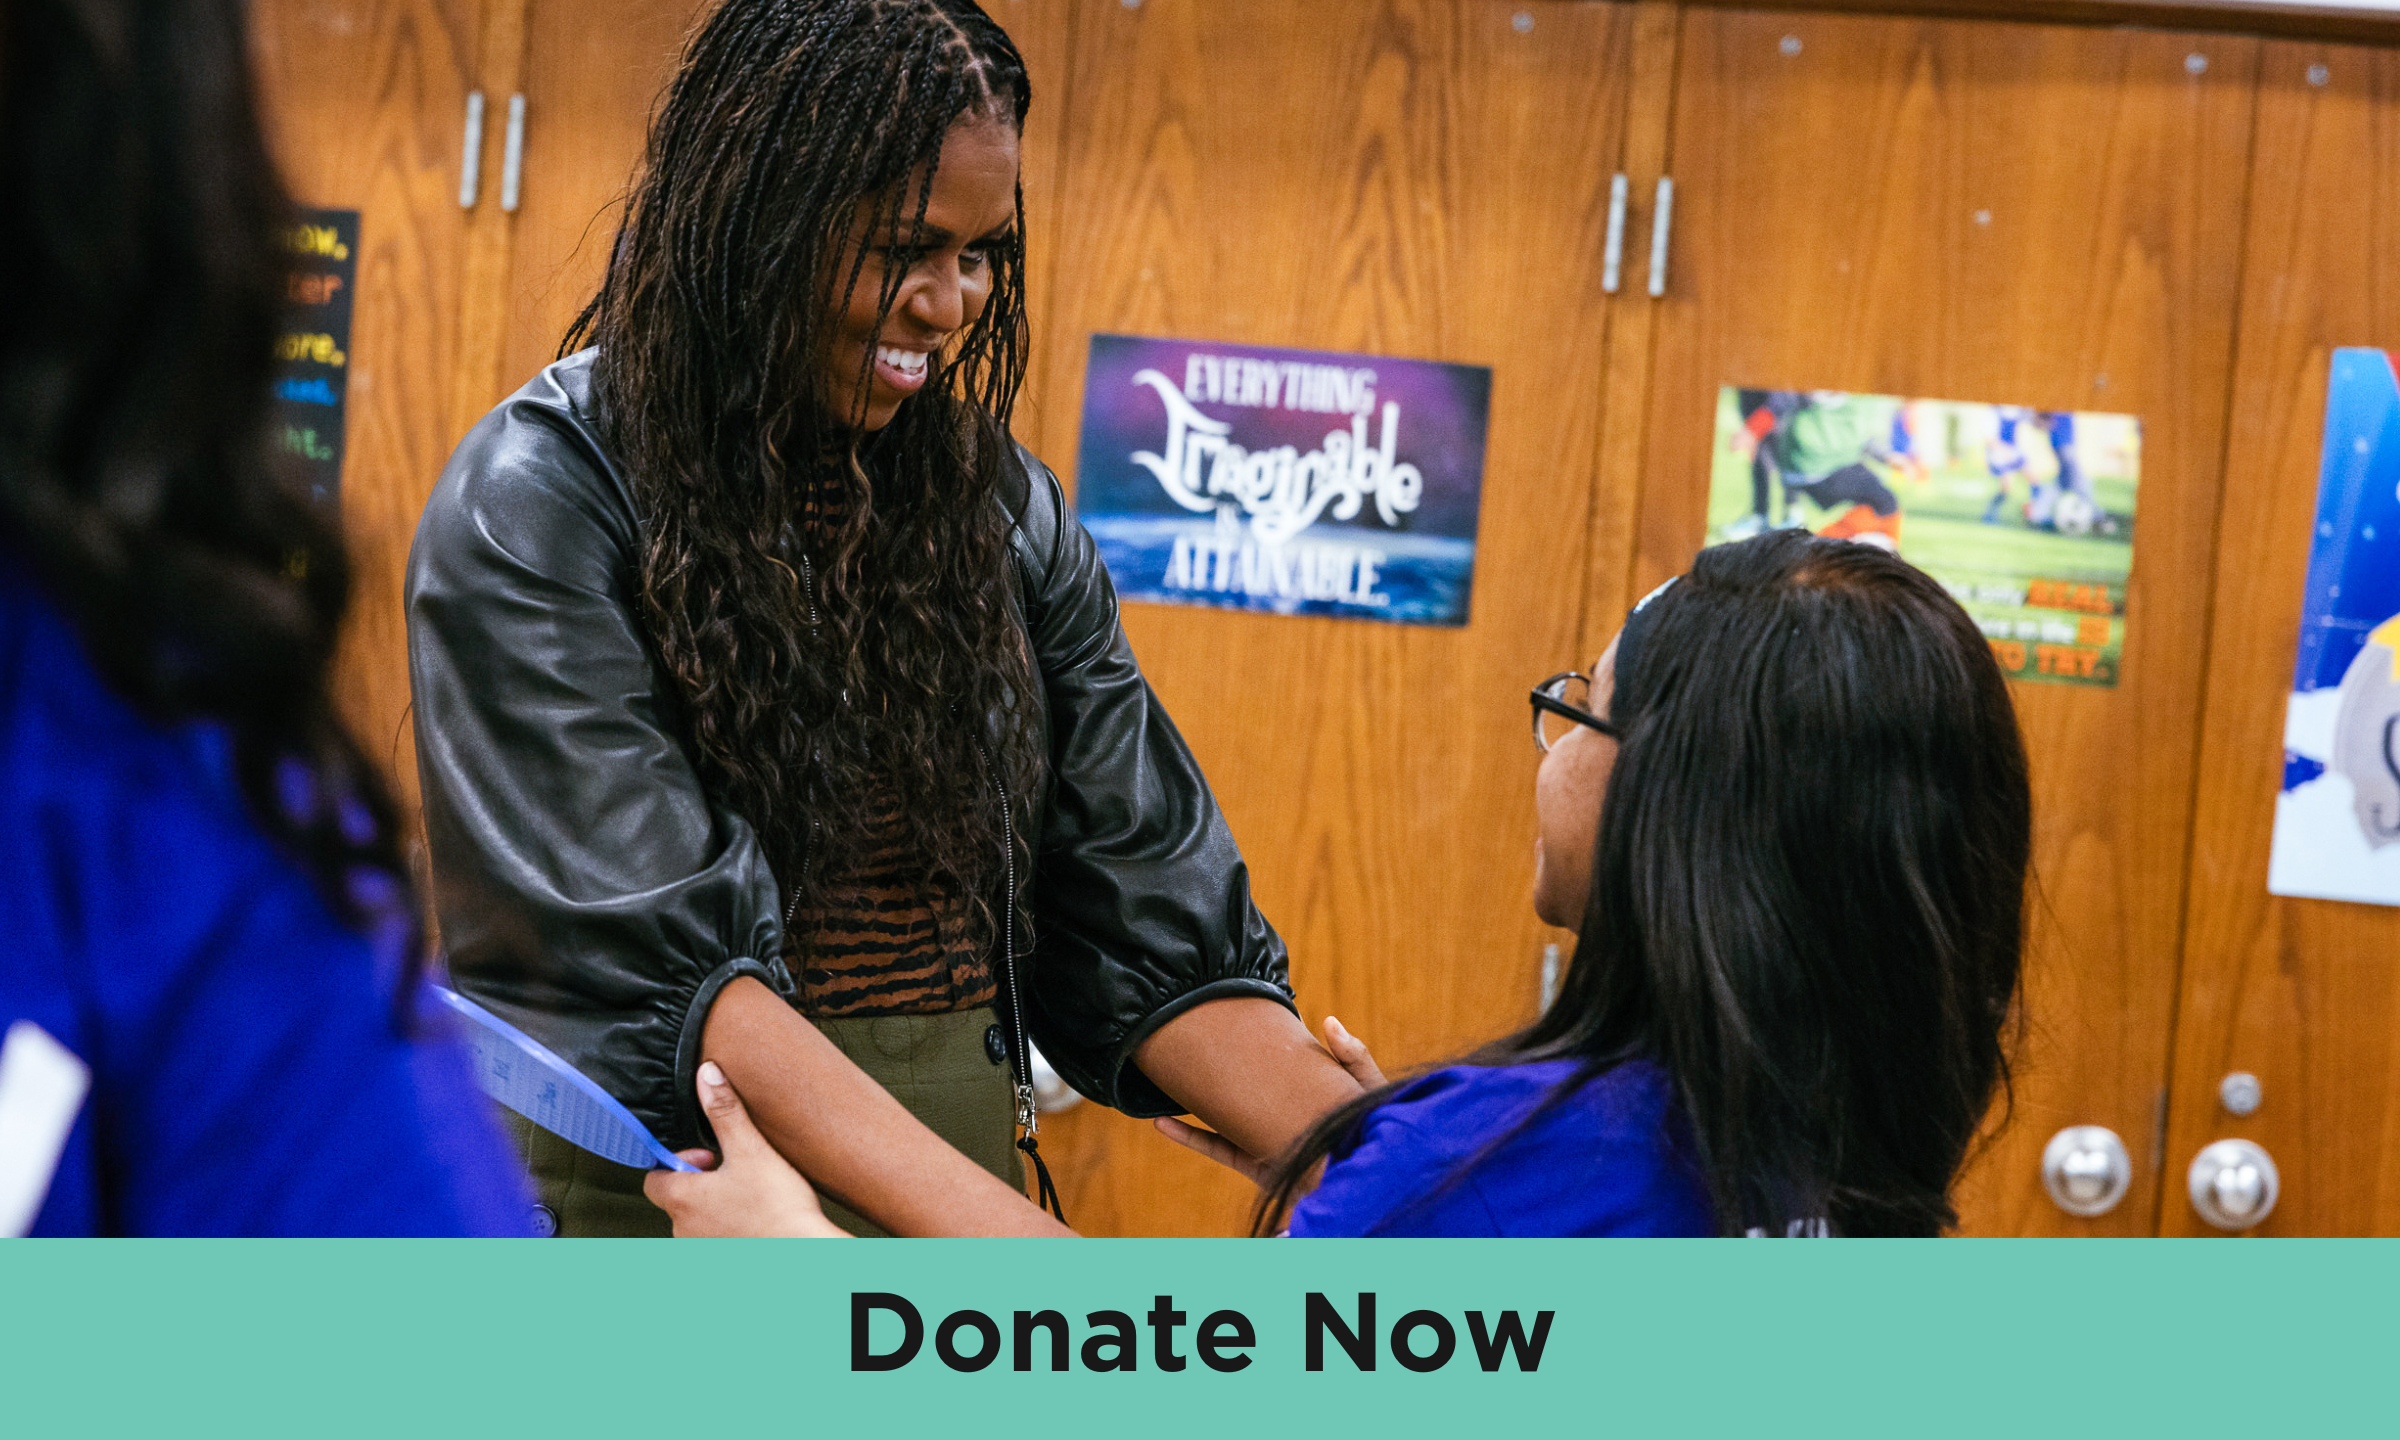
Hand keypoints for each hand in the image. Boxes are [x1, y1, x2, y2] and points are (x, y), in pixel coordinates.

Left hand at [642, 1061, 848, 1237]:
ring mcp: (701, 1253)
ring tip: (750, 1198)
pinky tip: (757, 1224)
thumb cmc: (777, 1206)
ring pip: (698, 1223)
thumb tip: (706, 1074)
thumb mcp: (751, 1149)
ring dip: (716, 1209)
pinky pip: (715, 1244)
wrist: (803, 1256)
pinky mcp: (720, 1267)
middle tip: (736, 1173)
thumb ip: (725, 1111)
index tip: (710, 1155)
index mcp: (682, 1198)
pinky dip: (730, 1233)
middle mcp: (683, 1231)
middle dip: (702, 1183)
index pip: (654, 1177)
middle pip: (678, 1199)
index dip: (679, 1161)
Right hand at [1152, 1015, 1384, 1184]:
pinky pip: (1218, 1148)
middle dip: (1221, 1068)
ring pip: (1224, 1115)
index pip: (1282, 1063)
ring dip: (1195, 1100)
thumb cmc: (1378, 1138)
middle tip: (1191, 1040)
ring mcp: (1267, 1139)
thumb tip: (1327, 1020)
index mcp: (1310, 1093)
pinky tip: (1163, 1123)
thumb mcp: (1369, 1092)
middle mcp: (1284, 1115)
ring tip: (1167, 1077)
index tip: (1235, 1018)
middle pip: (1247, 1088)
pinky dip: (1190, 1137)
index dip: (1261, 1042)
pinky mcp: (1257, 1166)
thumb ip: (1354, 1057)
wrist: (1370, 1188)